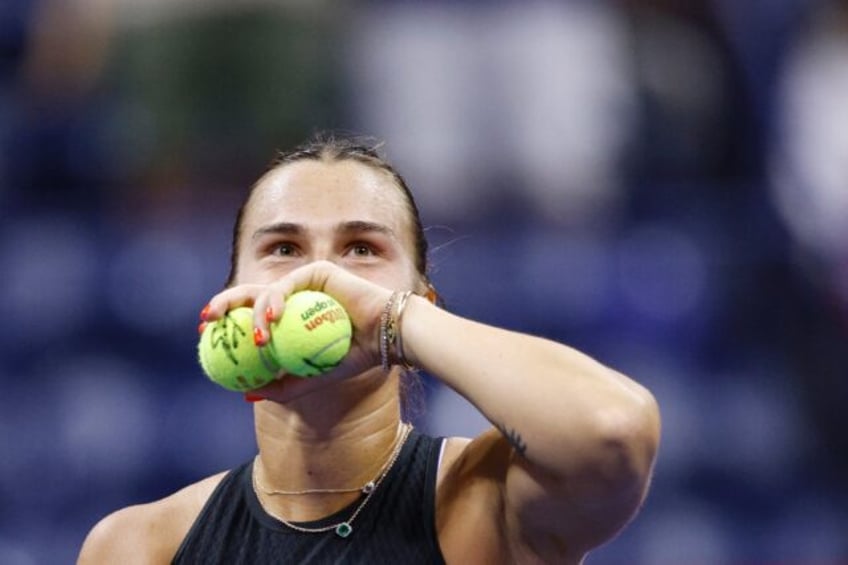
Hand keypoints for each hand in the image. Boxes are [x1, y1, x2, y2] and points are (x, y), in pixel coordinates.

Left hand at [203, 261, 393, 379]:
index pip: (249, 316)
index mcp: (289, 317)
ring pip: (265, 292)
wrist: (385, 338)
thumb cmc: (354, 357)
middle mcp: (293, 297)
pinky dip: (276, 300)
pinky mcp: (316, 271)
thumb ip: (282, 385)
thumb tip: (247, 395)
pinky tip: (272, 318)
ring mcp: (303, 282)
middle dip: (222, 304)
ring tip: (256, 339)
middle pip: (248, 295)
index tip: (206, 336)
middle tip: (207, 322)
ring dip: (254, 315)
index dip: (225, 322)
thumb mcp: (312, 377)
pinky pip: (288, 284)